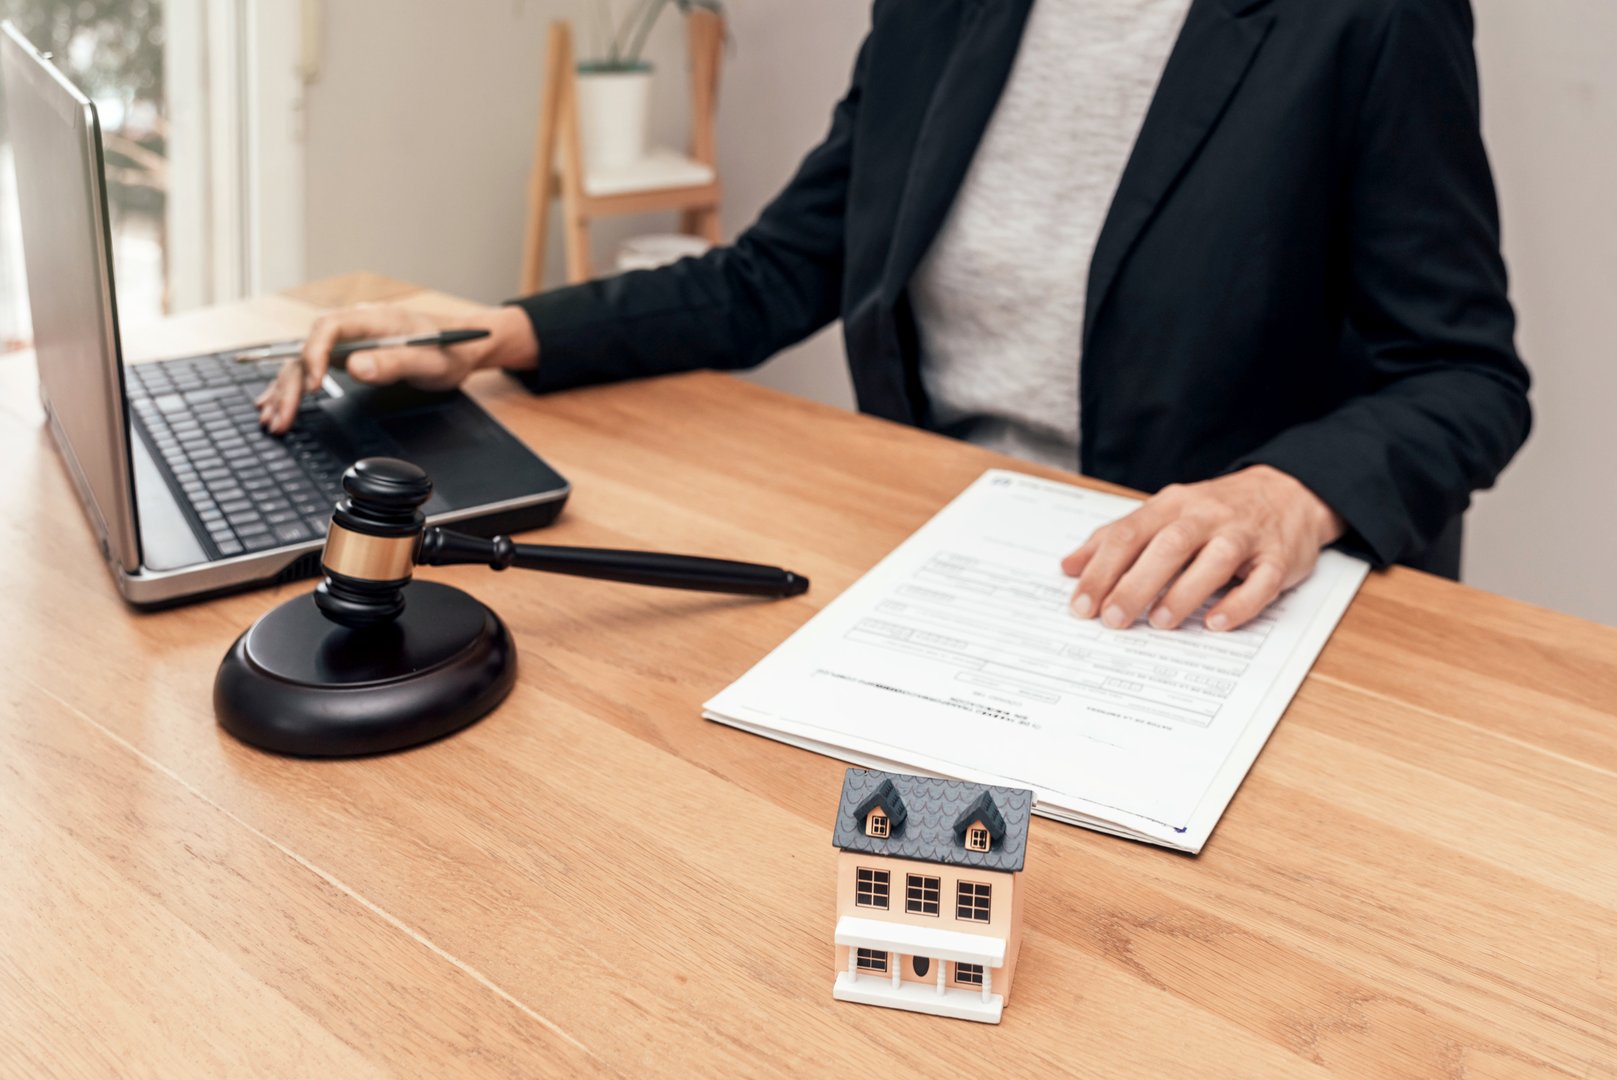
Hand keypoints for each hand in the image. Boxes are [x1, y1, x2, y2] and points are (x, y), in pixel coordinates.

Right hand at [256, 302, 538, 432]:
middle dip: (291, 384)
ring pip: (306, 360)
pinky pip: (313, 367)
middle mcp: (355, 326)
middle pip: (309, 348)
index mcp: (374, 319)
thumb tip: (356, 367)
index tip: (312, 385)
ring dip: (286, 390)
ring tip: (272, 420)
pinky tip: (274, 402)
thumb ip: (394, 362)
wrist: (466, 343)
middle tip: (281, 418)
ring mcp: (350, 340)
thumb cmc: (451, 349)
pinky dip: (293, 386)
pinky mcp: (349, 354)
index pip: (330, 328)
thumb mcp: (430, 360)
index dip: (314, 354)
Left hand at [1061, 466, 1344, 632]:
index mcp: (1171, 506)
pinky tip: (1216, 623)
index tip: (1081, 605)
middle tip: (1112, 619)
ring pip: (1214, 560)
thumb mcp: (1161, 515)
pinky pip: (1262, 581)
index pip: (1128, 534)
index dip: (1101, 570)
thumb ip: (1115, 539)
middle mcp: (1206, 516)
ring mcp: (1244, 535)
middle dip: (1135, 583)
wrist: (1287, 492)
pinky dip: (1240, 603)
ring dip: (1185, 592)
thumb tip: (1068, 568)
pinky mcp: (1277, 557)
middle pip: (1167, 546)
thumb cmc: (1213, 512)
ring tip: (1159, 622)